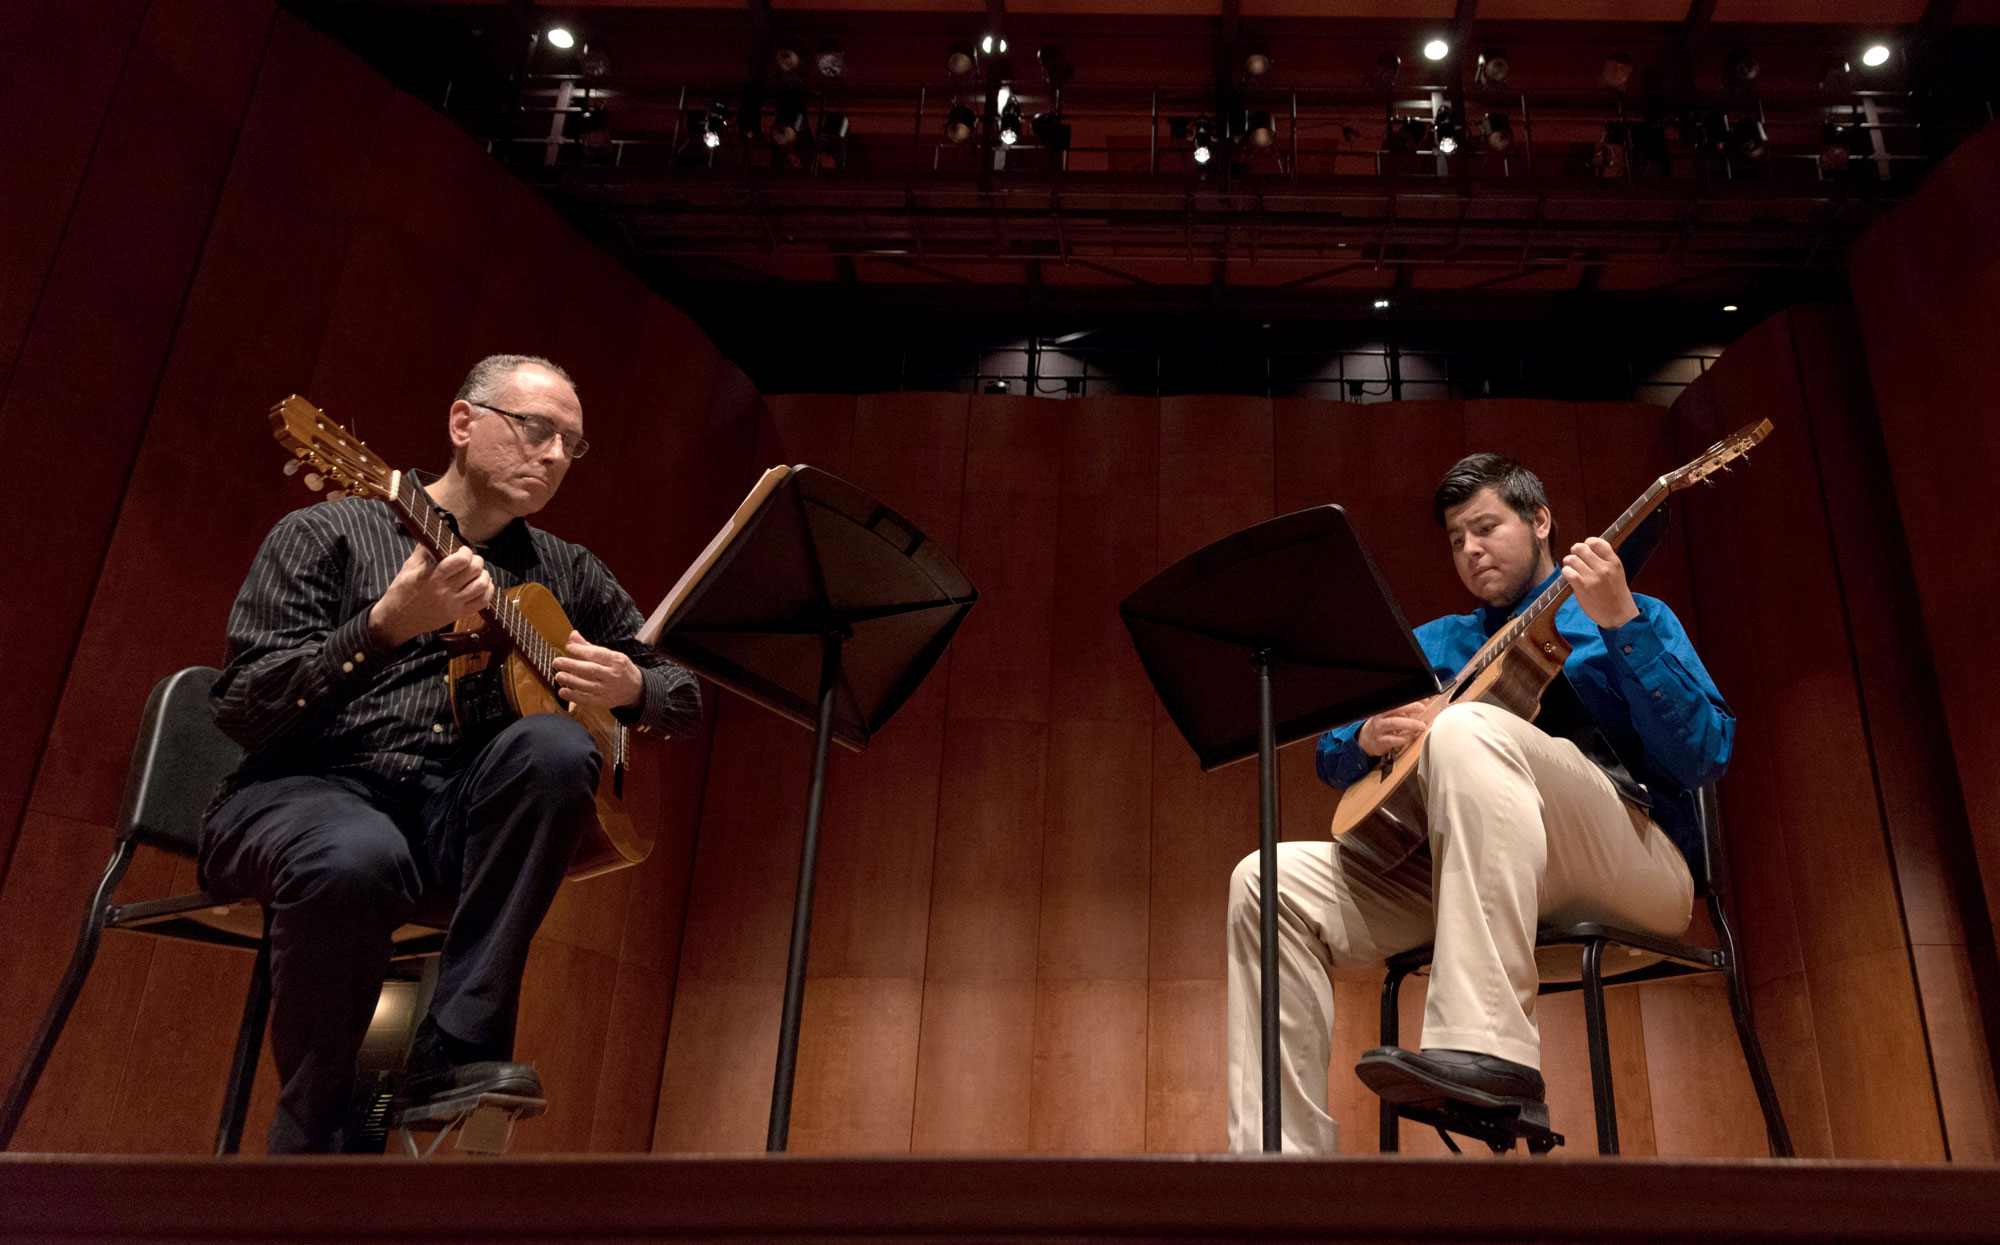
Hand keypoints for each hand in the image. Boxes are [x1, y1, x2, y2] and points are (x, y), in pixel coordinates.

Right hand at [369, 545, 492, 646]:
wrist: (397, 620)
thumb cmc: (402, 591)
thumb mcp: (409, 567)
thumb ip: (424, 550)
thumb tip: (437, 533)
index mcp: (431, 578)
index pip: (460, 561)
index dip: (466, 552)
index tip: (462, 550)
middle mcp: (444, 592)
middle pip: (474, 571)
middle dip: (476, 561)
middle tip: (471, 560)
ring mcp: (452, 605)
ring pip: (481, 586)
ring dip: (484, 575)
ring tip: (477, 572)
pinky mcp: (457, 615)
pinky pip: (482, 603)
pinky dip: (487, 591)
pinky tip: (482, 585)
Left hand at [551, 631, 643, 708]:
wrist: (636, 689)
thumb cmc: (620, 669)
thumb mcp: (611, 655)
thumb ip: (589, 646)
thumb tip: (572, 635)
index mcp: (616, 660)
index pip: (596, 654)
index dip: (580, 650)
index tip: (568, 647)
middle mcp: (613, 675)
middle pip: (591, 669)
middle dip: (572, 665)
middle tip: (557, 662)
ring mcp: (608, 690)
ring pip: (588, 685)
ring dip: (571, 681)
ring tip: (558, 676)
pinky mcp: (603, 702)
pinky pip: (587, 700)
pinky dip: (573, 696)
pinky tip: (562, 691)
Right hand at [1357, 701, 1428, 757]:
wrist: (1367, 740)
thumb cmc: (1383, 726)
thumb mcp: (1391, 716)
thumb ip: (1405, 711)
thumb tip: (1422, 705)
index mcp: (1384, 709)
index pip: (1398, 701)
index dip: (1411, 700)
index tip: (1423, 700)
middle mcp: (1380, 717)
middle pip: (1395, 709)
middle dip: (1410, 707)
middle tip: (1422, 709)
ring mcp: (1380, 729)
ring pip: (1394, 723)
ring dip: (1410, 723)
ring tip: (1421, 726)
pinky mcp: (1381, 741)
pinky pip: (1394, 739)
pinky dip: (1405, 738)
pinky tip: (1412, 737)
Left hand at [1561, 537, 1640, 628]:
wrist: (1619, 615)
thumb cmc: (1615, 593)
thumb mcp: (1617, 572)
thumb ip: (1604, 559)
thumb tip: (1587, 547)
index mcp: (1614, 562)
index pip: (1596, 542)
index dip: (1587, 544)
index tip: (1586, 550)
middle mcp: (1604, 568)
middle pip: (1581, 548)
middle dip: (1575, 552)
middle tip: (1576, 559)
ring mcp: (1593, 579)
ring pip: (1572, 559)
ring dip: (1569, 563)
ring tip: (1572, 568)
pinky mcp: (1583, 588)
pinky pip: (1568, 572)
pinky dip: (1566, 572)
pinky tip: (1570, 576)